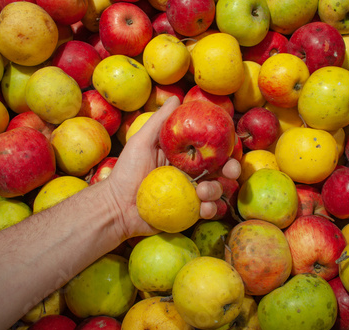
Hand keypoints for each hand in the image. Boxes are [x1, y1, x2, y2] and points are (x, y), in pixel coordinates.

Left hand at [105, 96, 240, 240]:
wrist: (116, 206)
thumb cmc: (127, 171)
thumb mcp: (141, 142)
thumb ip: (160, 121)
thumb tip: (176, 98)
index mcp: (183, 155)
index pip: (210, 148)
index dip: (225, 147)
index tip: (230, 148)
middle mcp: (191, 173)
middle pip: (221, 170)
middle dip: (232, 169)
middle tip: (230, 171)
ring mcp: (191, 193)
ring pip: (217, 190)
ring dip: (217, 190)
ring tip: (202, 192)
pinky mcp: (189, 212)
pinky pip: (209, 210)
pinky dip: (212, 209)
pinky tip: (204, 208)